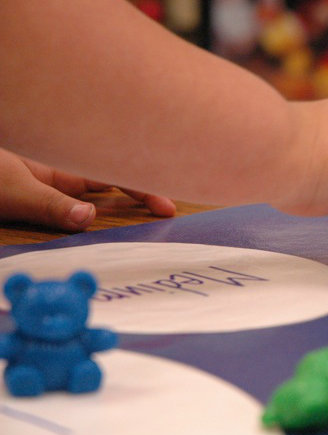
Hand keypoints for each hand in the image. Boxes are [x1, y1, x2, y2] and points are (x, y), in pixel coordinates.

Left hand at [0, 148, 175, 230]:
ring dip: (118, 211)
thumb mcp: (11, 188)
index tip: (166, 205)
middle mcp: (61, 175)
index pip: (114, 171)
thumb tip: (89, 217)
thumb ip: (49, 204)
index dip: (143, 185)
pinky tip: (102, 234)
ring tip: (148, 223)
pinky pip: (72, 213)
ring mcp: (50, 190)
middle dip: (140, 193)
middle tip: (169, 213)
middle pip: (111, 181)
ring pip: (94, 199)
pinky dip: (90, 223)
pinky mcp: (38, 204)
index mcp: (62, 163)